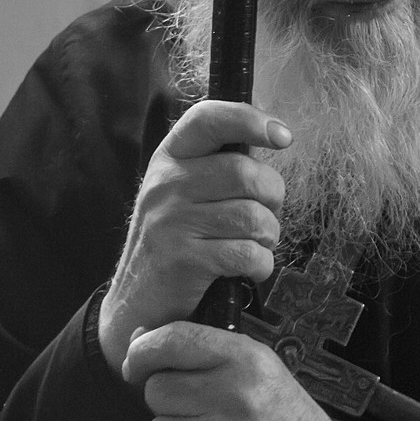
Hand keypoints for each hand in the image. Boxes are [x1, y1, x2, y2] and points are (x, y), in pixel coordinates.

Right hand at [97, 101, 290, 374]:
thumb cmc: (174, 242)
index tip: (283, 137)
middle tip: (265, 218)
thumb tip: (274, 139)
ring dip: (268, 237)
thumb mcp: (182, 192)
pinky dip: (260, 266)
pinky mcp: (182, 258)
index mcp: (170, 158)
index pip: (209, 119)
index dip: (250, 119)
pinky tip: (248, 270)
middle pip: (246, 173)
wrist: (137, 301)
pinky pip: (247, 254)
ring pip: (253, 216)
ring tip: (255, 245)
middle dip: (273, 199)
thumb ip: (218, 166)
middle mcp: (166, 183)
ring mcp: (171, 220)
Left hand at [123, 322, 337, 420]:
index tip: (136, 364)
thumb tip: (138, 339)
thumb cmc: (283, 416)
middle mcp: (236, 393)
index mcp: (246, 358)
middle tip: (197, 412)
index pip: (174, 339)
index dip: (142, 351)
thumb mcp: (257, 368)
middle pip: (157, 390)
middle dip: (167, 404)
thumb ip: (202, 352)